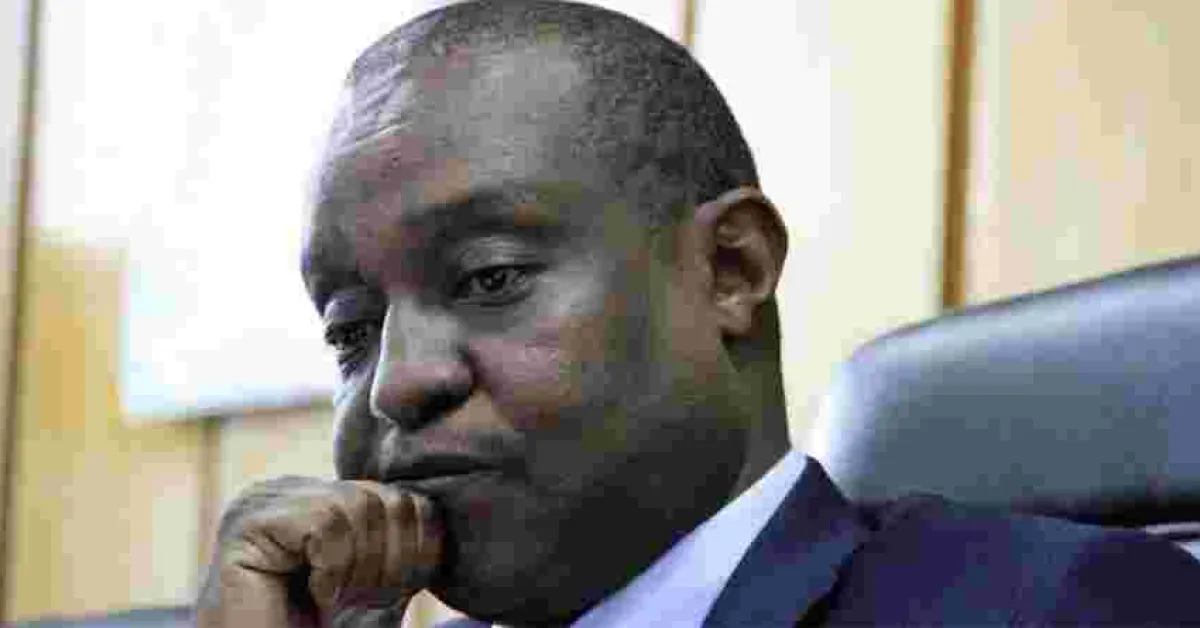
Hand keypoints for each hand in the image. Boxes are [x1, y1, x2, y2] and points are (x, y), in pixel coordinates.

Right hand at [195, 476, 442, 627]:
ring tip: (335, 599)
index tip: (396, 592)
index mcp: (323, 496)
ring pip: (356, 506)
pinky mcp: (248, 523)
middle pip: (382, 498)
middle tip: (360, 600)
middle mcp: (292, 488)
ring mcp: (265, 501)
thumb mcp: (377, 585)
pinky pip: (324, 523)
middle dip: (388, 561)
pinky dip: (332, 569)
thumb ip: (402, 543)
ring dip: (359, 567)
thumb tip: (439, 510)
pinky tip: (314, 596)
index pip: (401, 495)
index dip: (415, 548)